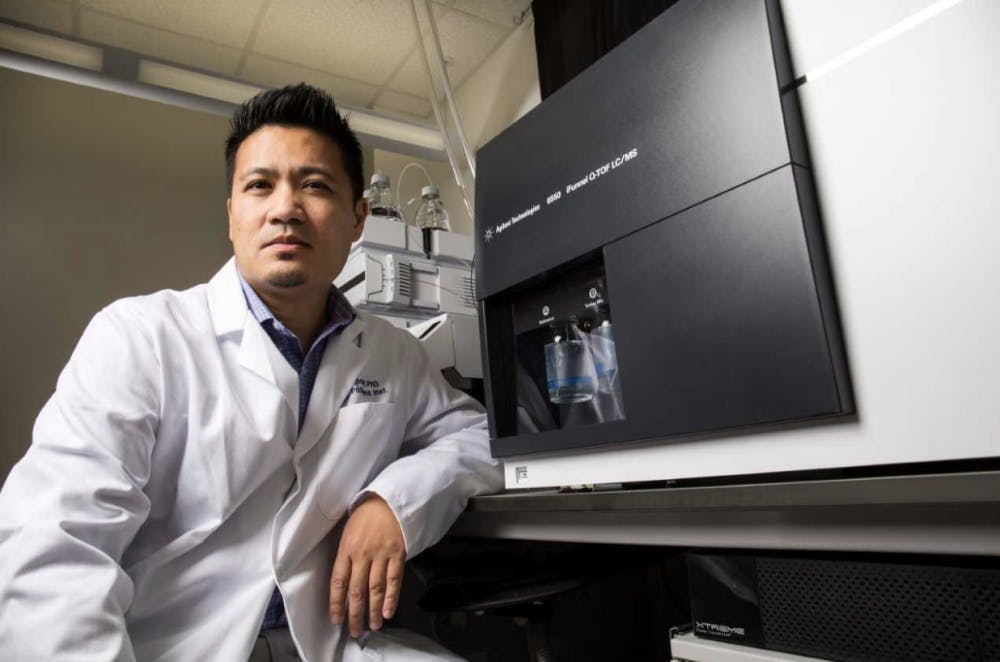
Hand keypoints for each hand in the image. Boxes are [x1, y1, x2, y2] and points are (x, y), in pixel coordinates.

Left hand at [329, 494, 405, 637]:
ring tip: (373, 626)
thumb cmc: (366, 515)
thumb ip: (346, 555)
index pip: (337, 581)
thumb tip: (344, 582)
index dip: (336, 603)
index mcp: (346, 549)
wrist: (389, 498)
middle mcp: (362, 554)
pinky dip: (391, 597)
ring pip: (375, 588)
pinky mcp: (398, 553)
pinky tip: (388, 612)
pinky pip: (394, 579)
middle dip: (355, 614)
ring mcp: (381, 554)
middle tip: (355, 631)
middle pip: (357, 590)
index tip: (336, 619)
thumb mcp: (348, 532)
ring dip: (373, 610)